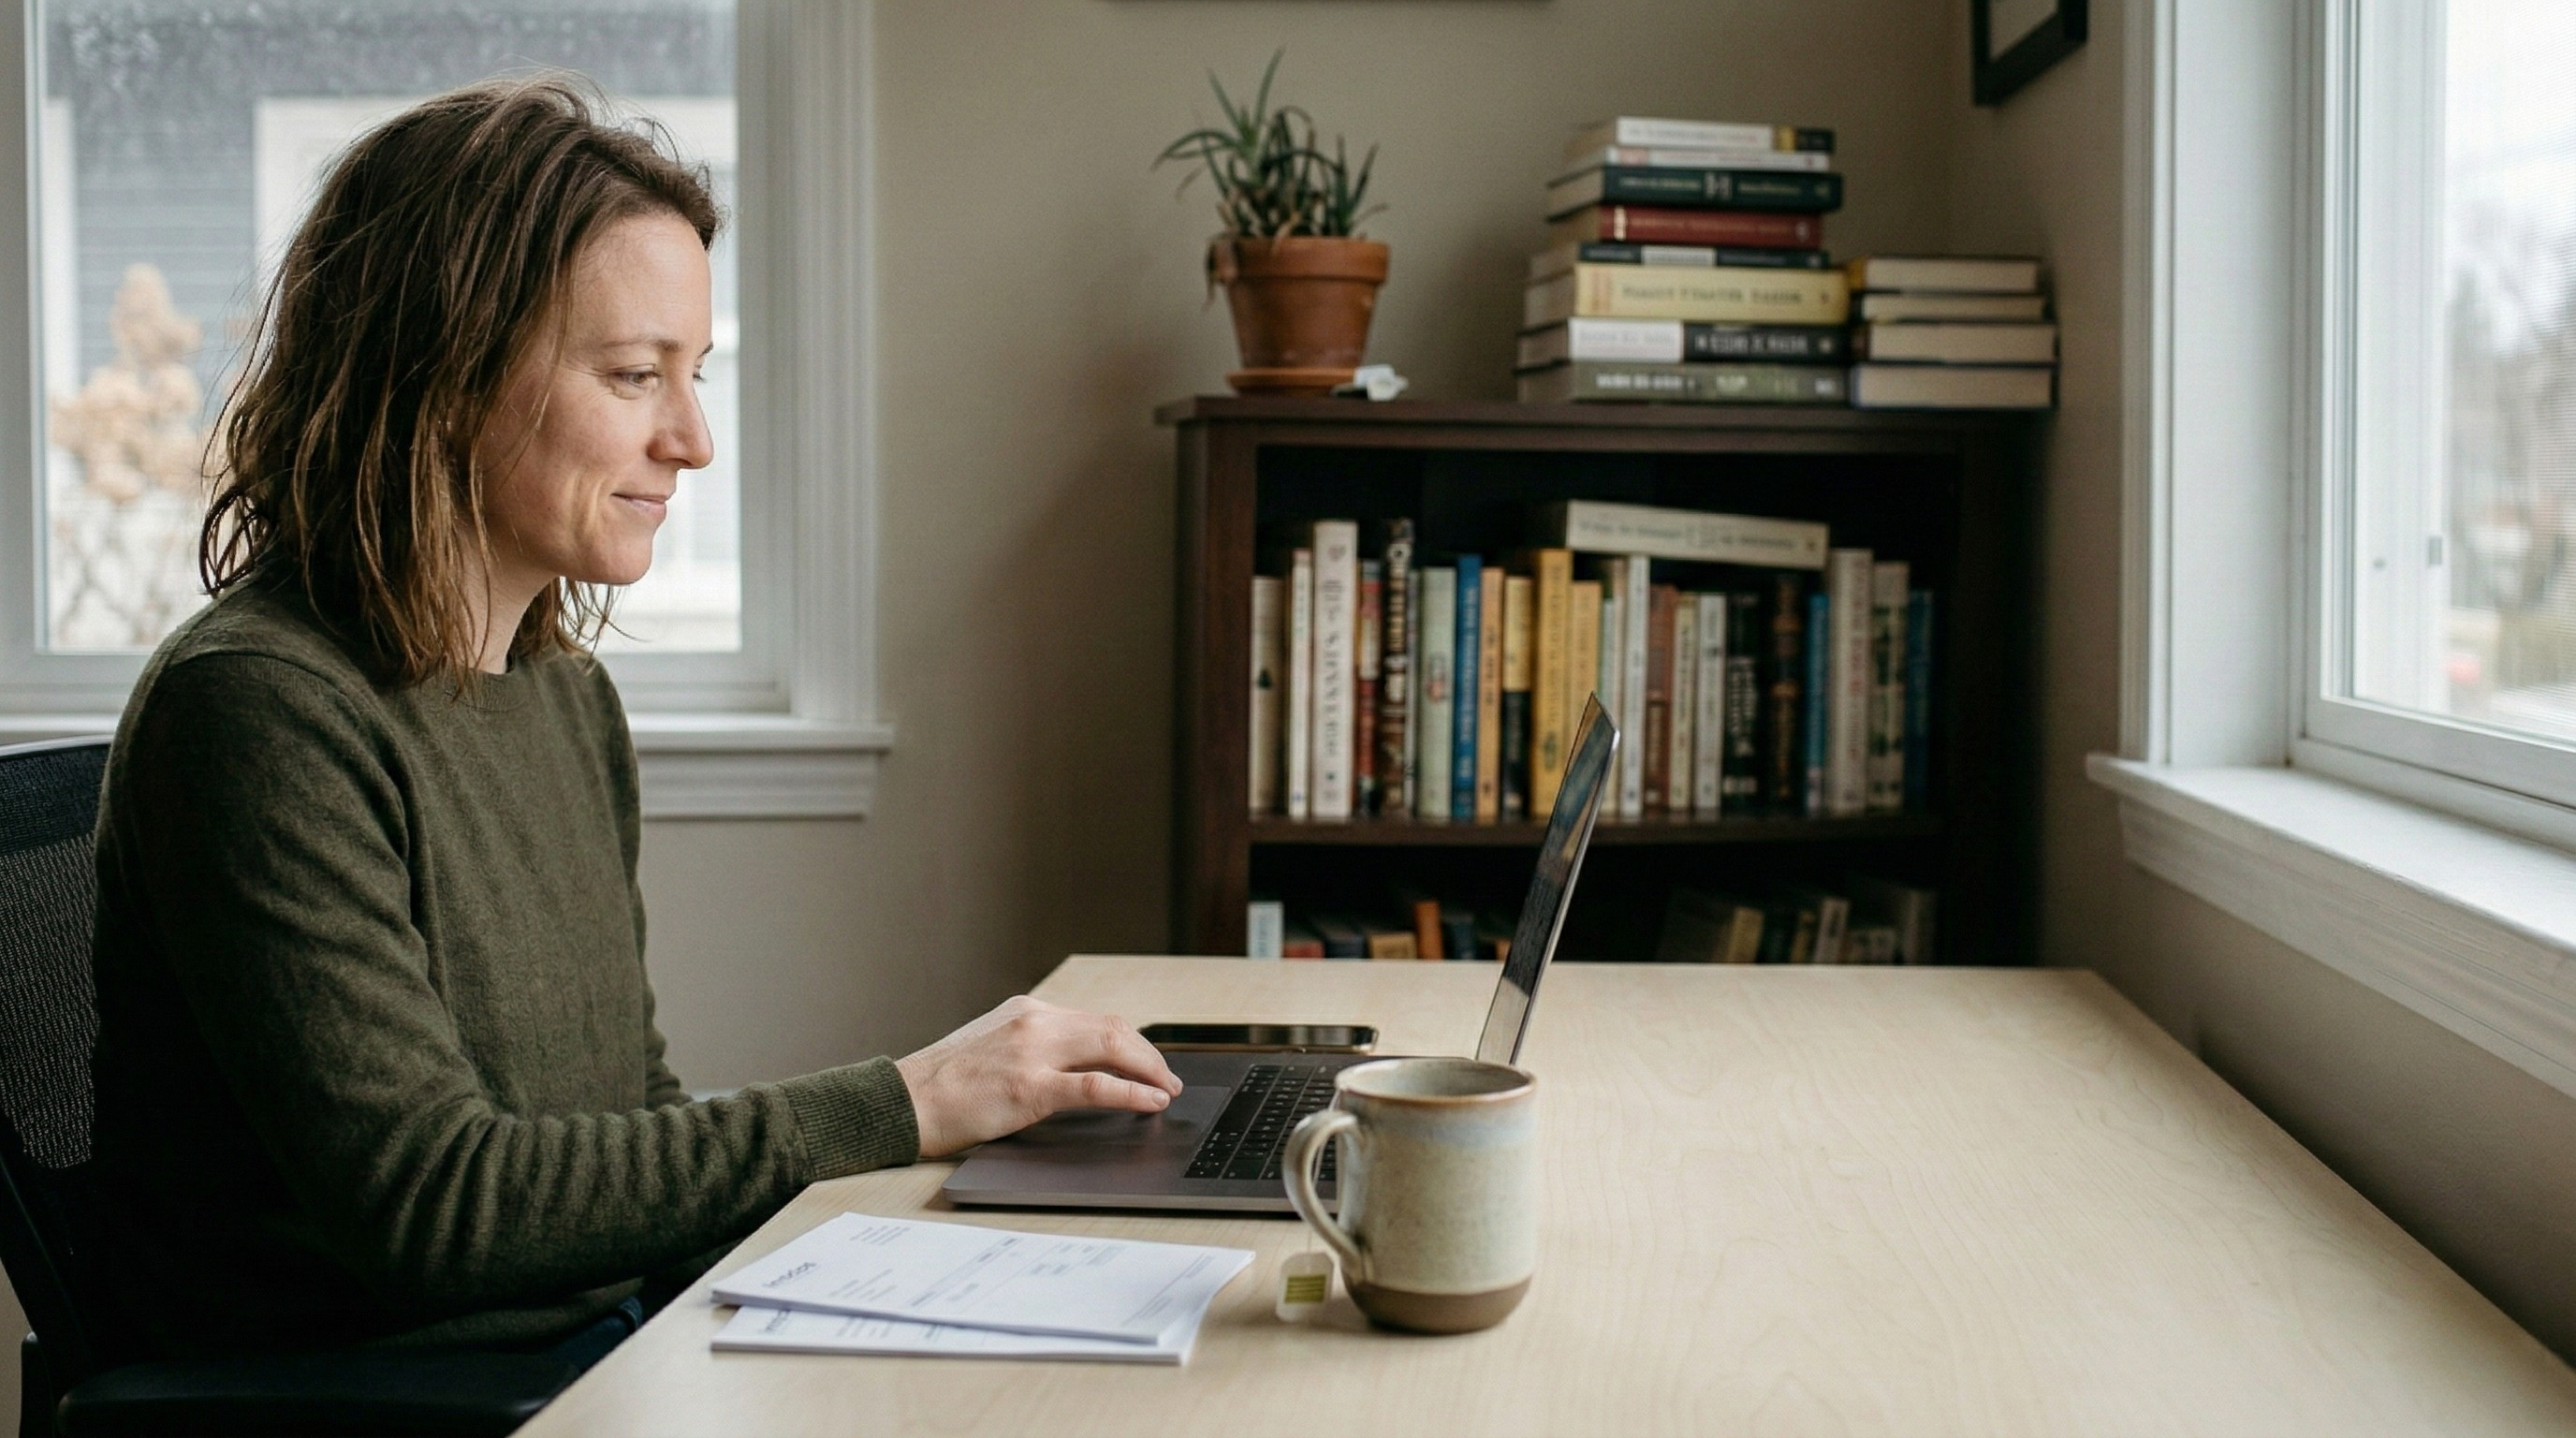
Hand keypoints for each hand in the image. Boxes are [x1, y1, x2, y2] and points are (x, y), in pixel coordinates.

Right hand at [895, 995, 1183, 1158]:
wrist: (902, 1102)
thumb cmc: (942, 1087)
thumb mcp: (992, 1049)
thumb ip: (1031, 1049)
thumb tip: (1076, 1068)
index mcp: (1026, 1012)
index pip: (1095, 1020)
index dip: (1131, 1042)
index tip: (1147, 1060)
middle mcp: (1033, 1022)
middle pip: (1112, 1029)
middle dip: (1149, 1054)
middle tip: (1168, 1079)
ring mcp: (1032, 1052)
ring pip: (1111, 1047)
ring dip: (1148, 1069)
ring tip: (1165, 1090)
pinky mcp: (1029, 1088)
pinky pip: (1095, 1086)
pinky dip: (1131, 1092)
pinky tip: (1149, 1101)